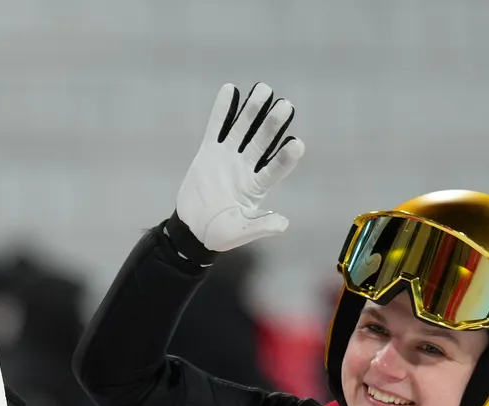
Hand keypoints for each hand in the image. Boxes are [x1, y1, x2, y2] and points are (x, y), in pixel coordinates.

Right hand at [174, 83, 304, 252]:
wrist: (192, 228)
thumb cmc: (219, 232)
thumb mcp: (240, 232)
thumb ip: (260, 226)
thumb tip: (284, 223)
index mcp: (256, 186)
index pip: (275, 168)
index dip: (286, 157)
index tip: (296, 144)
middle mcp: (247, 167)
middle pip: (262, 142)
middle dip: (273, 124)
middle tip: (285, 106)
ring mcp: (228, 157)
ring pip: (243, 129)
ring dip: (253, 110)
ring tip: (263, 90)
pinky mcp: (209, 152)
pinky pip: (217, 128)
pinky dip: (222, 110)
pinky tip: (230, 90)